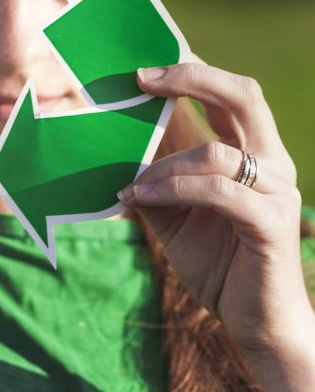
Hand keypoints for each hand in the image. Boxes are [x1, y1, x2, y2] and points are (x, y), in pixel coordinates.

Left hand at [117, 61, 310, 356]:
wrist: (254, 321)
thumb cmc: (216, 262)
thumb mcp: (174, 214)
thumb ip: (154, 181)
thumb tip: (115, 153)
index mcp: (253, 153)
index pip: (229, 95)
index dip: (192, 74)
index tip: (144, 70)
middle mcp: (272, 163)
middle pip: (243, 95)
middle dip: (191, 79)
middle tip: (142, 78)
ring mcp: (277, 192)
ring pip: (216, 152)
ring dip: (164, 164)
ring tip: (131, 184)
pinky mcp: (272, 224)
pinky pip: (218, 191)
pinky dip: (173, 189)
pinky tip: (141, 198)